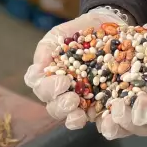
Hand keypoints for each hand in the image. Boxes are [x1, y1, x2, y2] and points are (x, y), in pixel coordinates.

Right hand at [24, 9, 122, 129]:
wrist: (107, 24)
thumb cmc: (78, 30)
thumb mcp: (59, 34)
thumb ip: (47, 49)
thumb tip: (39, 66)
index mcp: (49, 75)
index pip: (39, 86)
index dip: (47, 88)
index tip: (62, 81)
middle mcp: (62, 91)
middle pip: (53, 106)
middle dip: (61, 106)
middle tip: (72, 99)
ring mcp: (82, 98)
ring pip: (71, 116)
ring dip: (74, 118)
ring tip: (82, 113)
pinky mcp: (102, 102)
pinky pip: (98, 117)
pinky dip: (100, 122)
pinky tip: (104, 118)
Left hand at [97, 19, 146, 139]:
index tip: (141, 102)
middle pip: (138, 126)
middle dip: (126, 120)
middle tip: (117, 108)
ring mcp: (130, 108)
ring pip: (120, 123)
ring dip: (110, 123)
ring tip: (102, 117)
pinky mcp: (114, 97)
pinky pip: (105, 109)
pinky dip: (97, 110)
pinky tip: (88, 106)